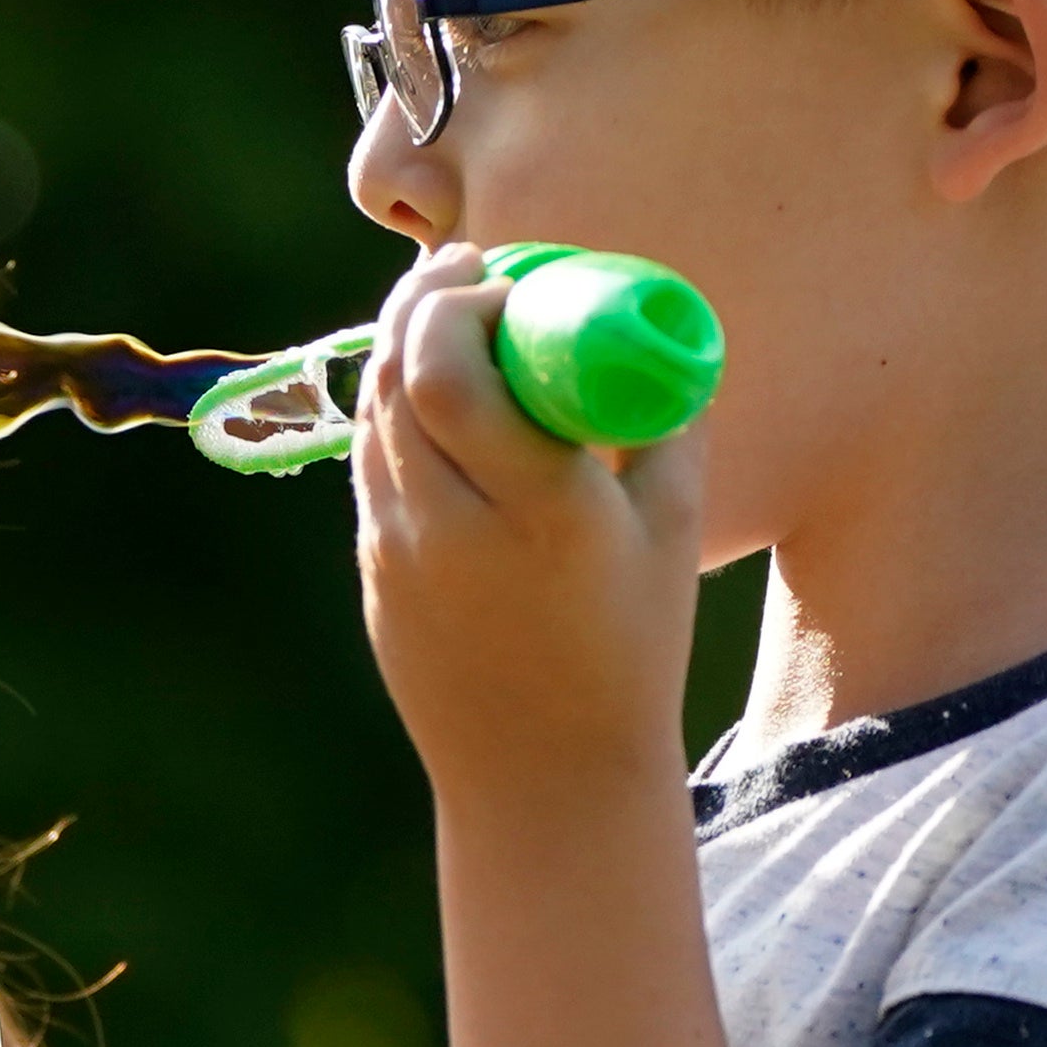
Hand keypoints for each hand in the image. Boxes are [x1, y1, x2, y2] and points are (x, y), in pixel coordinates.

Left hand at [350, 237, 711, 811]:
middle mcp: (448, 526)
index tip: (500, 272)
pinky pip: (373, 464)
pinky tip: (442, 400)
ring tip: (454, 320)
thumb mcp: (674, 527)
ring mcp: (396, 553)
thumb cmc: (632, 645)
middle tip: (466, 272)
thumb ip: (665, 419)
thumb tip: (651, 327)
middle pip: (397, 375)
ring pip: (374, 414)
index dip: (459, 300)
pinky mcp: (372, 573)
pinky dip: (399, 413)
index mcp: (539, 508)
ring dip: (407, 351)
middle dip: (424, 303)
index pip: (449, 369)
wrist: (545, 774)